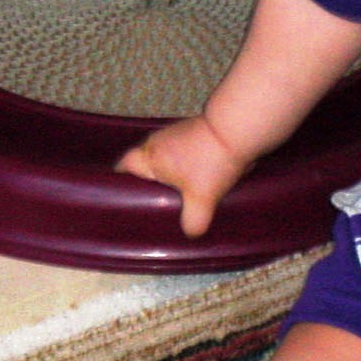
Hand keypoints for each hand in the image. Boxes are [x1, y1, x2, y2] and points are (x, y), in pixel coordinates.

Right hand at [117, 115, 248, 237]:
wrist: (239, 128)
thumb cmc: (211, 161)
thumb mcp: (201, 200)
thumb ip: (193, 222)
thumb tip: (191, 232)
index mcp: (149, 156)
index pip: (123, 167)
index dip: (122, 182)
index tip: (127, 198)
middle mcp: (157, 142)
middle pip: (144, 163)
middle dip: (149, 181)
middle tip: (154, 201)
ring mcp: (176, 133)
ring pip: (165, 157)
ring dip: (172, 172)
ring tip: (180, 192)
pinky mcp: (195, 130)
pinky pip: (184, 151)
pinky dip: (189, 164)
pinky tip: (201, 177)